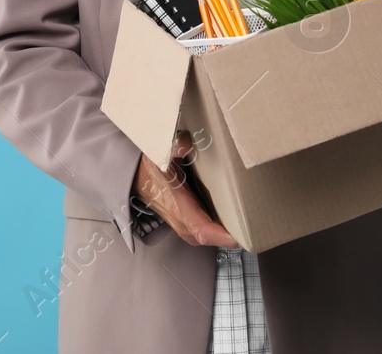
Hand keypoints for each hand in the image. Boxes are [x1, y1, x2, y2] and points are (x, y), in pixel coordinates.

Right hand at [133, 131, 238, 248]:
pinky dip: (213, 229)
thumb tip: (184, 143)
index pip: (201, 229)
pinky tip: (226, 220)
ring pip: (203, 235)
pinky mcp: (181, 219)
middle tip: (251, 231)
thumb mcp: (157, 151)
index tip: (239, 237)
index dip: (220, 236)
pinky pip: (200, 230)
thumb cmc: (147, 164)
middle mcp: (179, 218)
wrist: (131, 174)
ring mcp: (179, 222)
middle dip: (227, 238)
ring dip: (220, 235)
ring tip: (243, 227)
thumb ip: (171, 146)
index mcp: (176, 204)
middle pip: (206, 237)